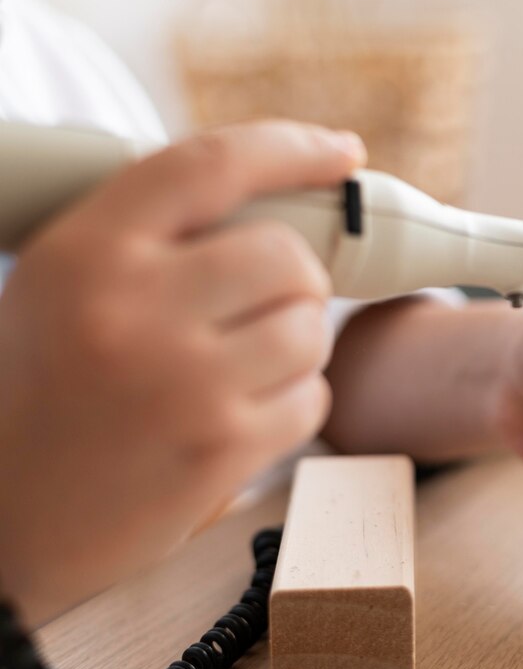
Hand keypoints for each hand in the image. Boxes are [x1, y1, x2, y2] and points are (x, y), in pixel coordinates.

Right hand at [0, 120, 363, 624]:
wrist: (8, 520)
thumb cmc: (43, 390)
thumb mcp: (64, 286)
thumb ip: (152, 235)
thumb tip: (275, 196)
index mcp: (87, 251)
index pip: (211, 165)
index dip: (291, 148)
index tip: (342, 153)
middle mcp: (133, 308)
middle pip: (287, 255)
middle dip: (296, 280)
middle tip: (264, 306)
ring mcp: (182, 383)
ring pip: (310, 329)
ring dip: (296, 345)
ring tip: (240, 368)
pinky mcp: (219, 449)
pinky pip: (312, 398)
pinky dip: (294, 403)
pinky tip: (239, 417)